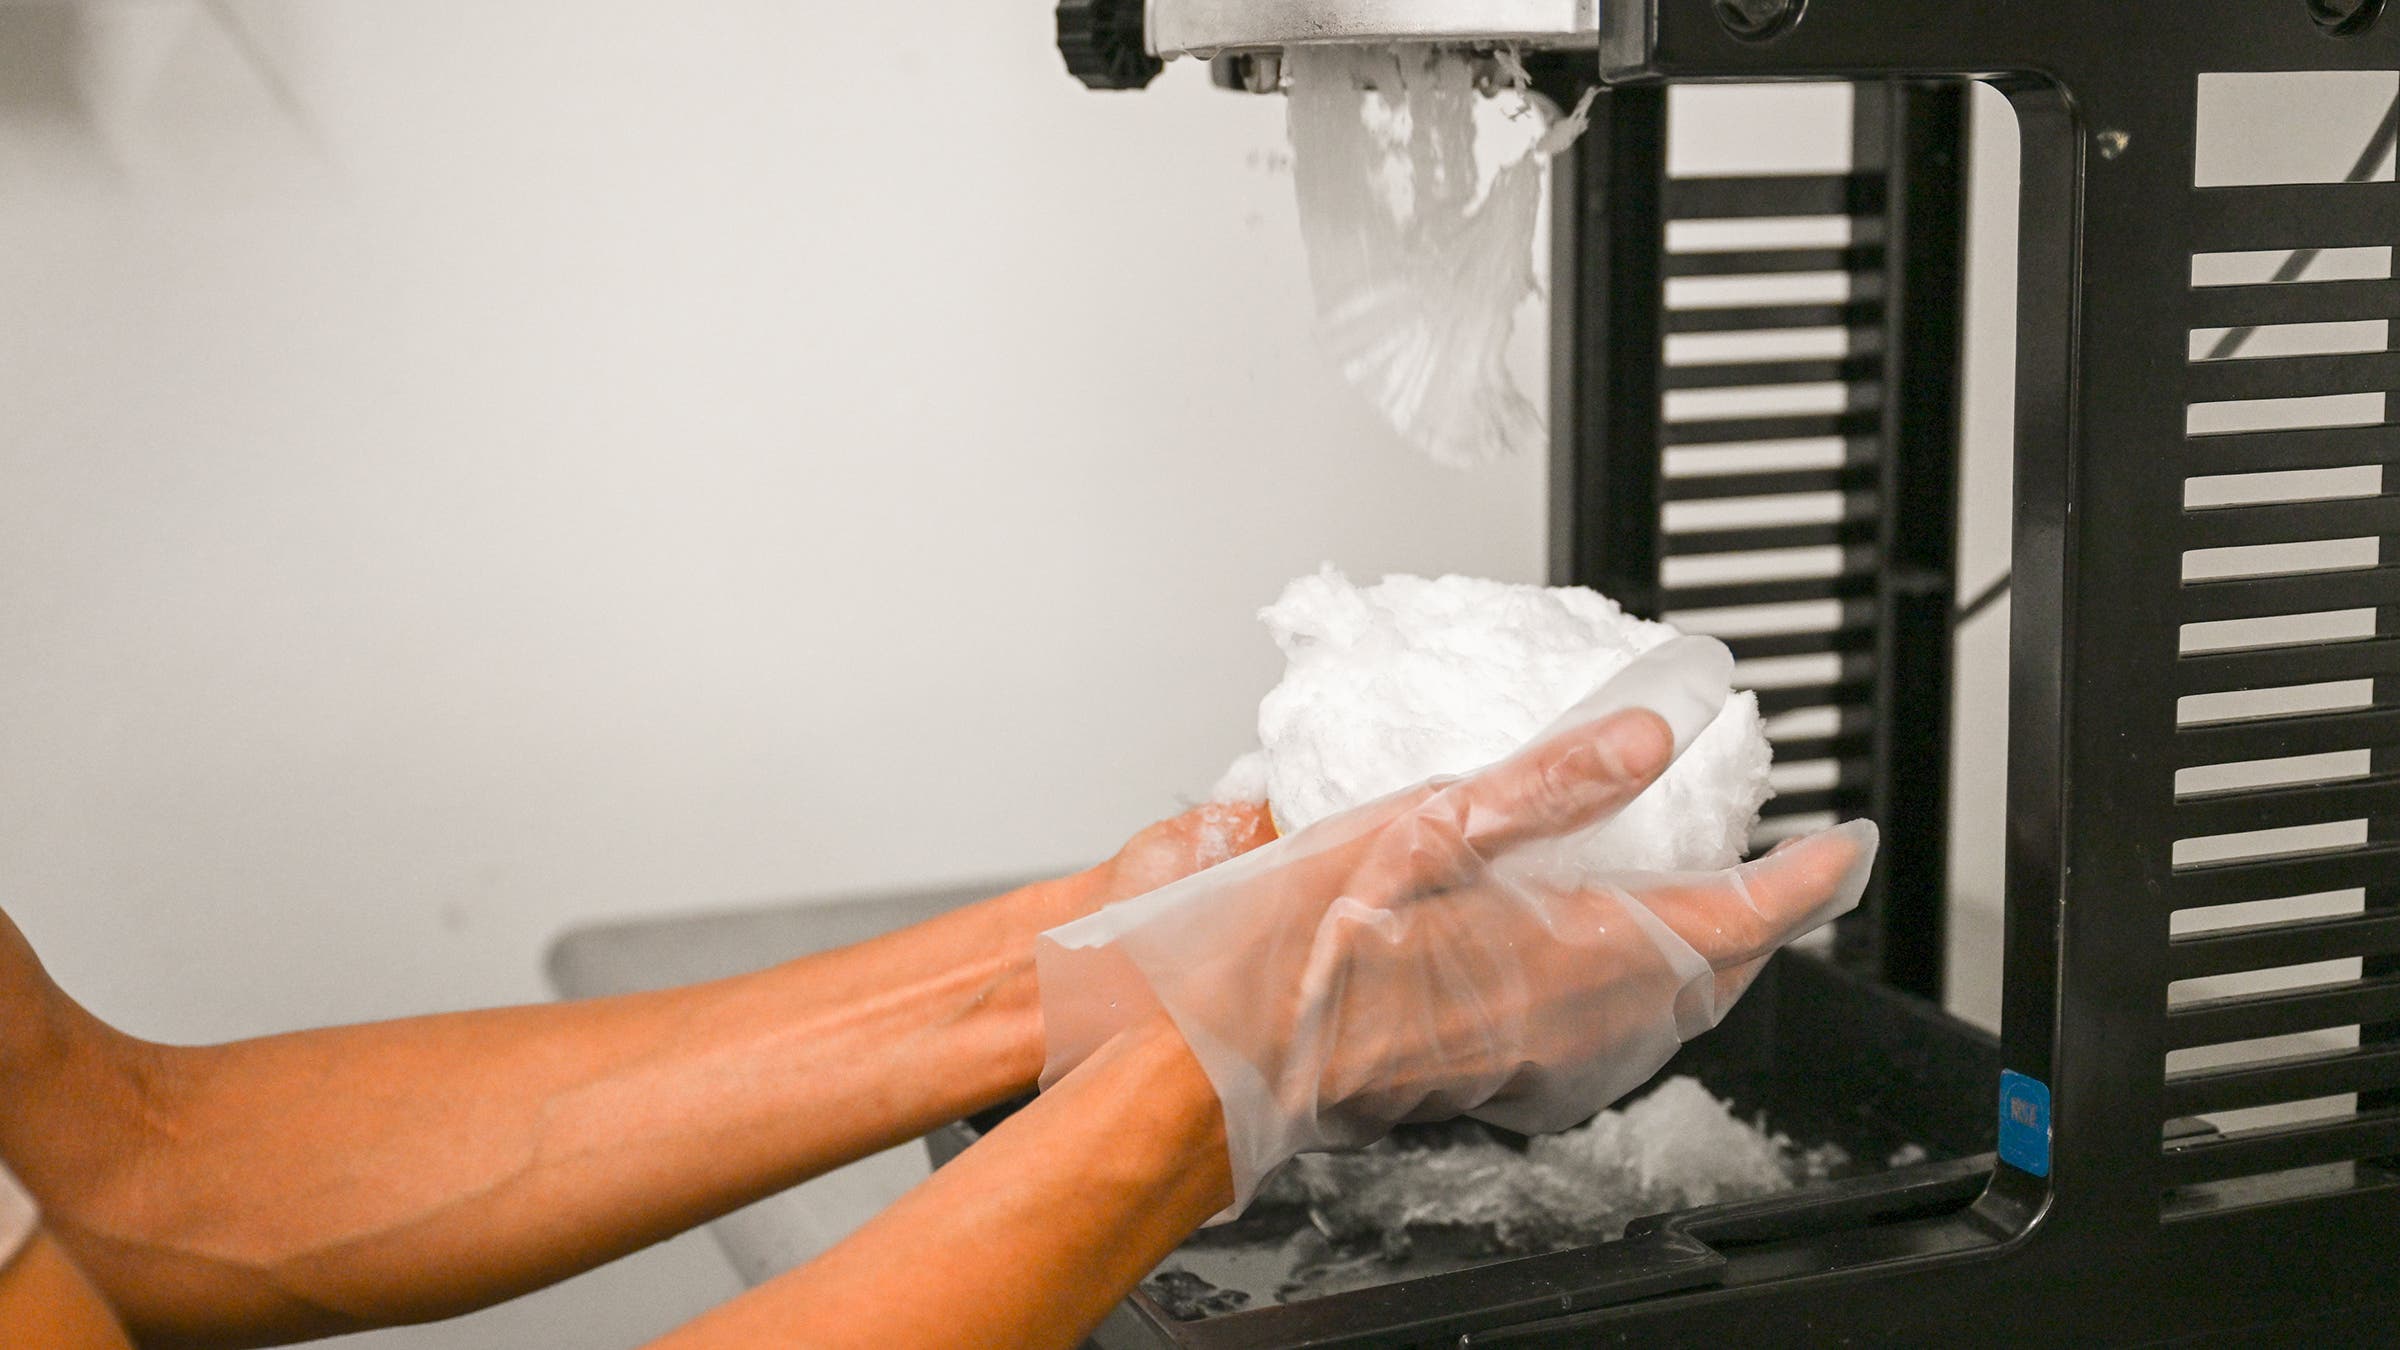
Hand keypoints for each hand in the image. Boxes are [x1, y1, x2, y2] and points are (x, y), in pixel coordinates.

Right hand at [1035, 638, 1877, 1215]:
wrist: (1227, 1049)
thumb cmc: (1307, 944)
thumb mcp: (1432, 819)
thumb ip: (1555, 776)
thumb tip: (1651, 735)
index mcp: (1578, 952)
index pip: (1739, 916)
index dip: (1806, 879)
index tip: (1843, 846)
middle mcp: (1576, 1020)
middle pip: (1713, 974)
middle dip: (1757, 917)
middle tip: (1775, 862)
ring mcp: (1537, 1058)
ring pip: (1661, 1012)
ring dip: (1695, 954)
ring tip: (1695, 895)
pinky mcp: (1494, 1079)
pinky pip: (1600, 1038)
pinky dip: (1629, 988)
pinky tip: (1589, 953)